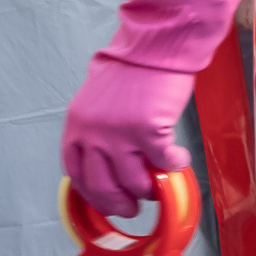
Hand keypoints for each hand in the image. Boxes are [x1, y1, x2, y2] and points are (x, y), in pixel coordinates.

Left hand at [61, 53, 194, 218]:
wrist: (152, 48)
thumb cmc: (128, 71)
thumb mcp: (96, 102)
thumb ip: (95, 131)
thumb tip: (103, 165)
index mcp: (77, 125)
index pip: (76, 172)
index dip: (91, 193)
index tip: (105, 202)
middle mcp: (93, 133)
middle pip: (102, 187)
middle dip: (121, 204)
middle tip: (134, 207)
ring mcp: (119, 134)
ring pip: (136, 183)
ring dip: (152, 186)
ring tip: (160, 176)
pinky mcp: (148, 132)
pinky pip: (165, 165)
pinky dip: (175, 165)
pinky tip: (179, 157)